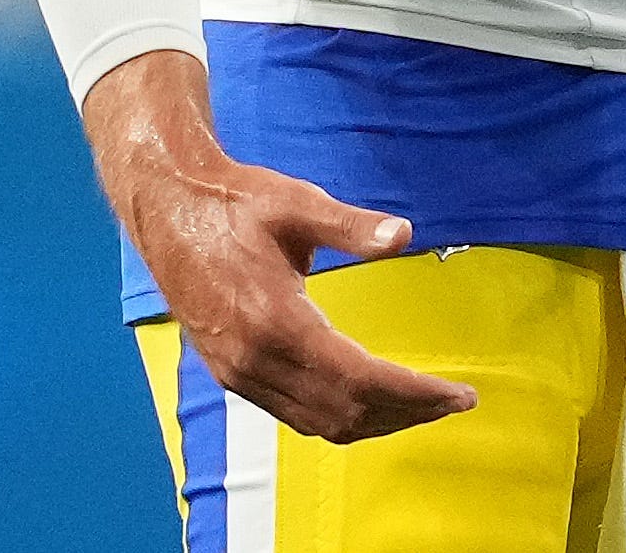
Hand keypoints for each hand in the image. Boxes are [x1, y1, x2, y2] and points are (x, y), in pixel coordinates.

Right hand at [84, 51, 477, 442]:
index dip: (414, 394)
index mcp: (276, 321)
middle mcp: (255, 360)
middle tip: (453, 403)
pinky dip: (338, 417)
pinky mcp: (230, 372)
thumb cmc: (234, 203)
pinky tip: (367, 402)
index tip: (459, 395)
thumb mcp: (296, 203)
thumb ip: (351, 225)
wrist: (167, 210)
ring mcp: (239, 373)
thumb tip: (403, 235)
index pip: (360, 380)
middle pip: (345, 411)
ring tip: (421, 408)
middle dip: (405, 413)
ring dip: (374, 422)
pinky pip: (293, 414)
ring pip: (318, 422)